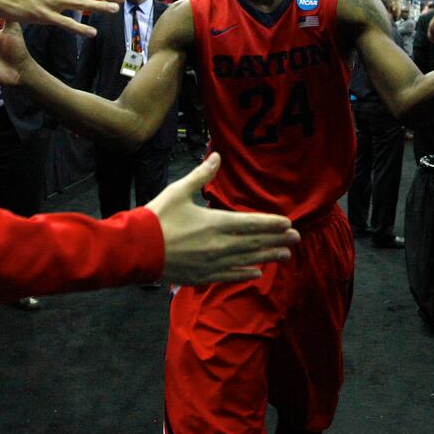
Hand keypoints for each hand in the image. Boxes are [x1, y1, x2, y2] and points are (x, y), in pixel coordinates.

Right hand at [146, 153, 299, 284]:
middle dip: (276, 240)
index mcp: (214, 223)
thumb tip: (217, 157)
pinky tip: (257, 273)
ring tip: (285, 255)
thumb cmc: (157, 218)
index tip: (288, 223)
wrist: (136, 249)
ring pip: (246, 260)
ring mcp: (211, 263)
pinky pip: (229, 276)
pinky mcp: (202, 275)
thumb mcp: (178, 191)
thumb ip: (201, 175)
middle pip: (254, 242)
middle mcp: (218, 245)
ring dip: (267, 256)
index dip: (271, 224)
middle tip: (296, 239)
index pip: (251, 223)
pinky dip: (244, 274)